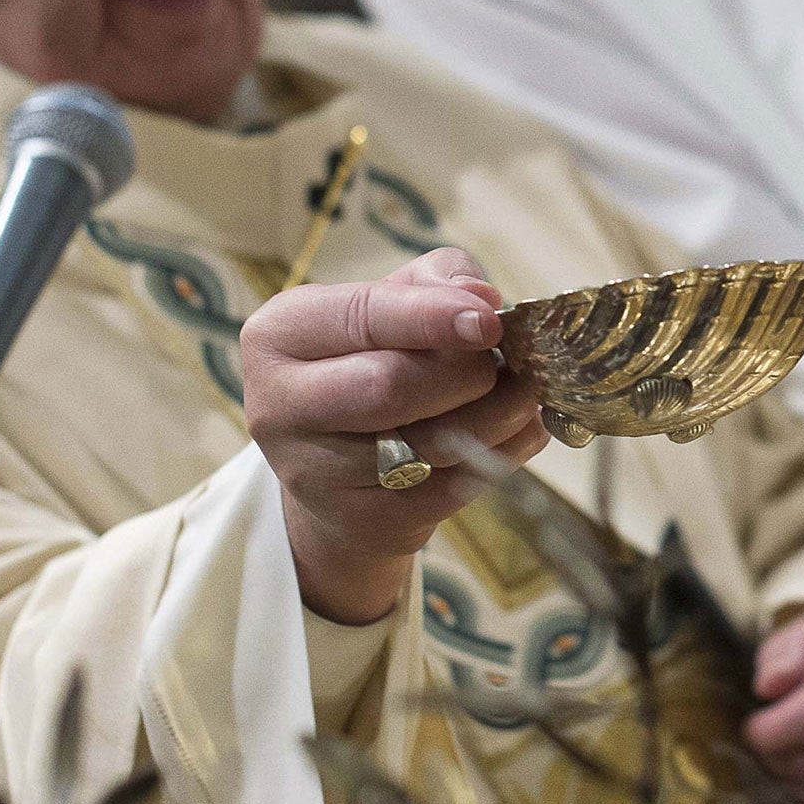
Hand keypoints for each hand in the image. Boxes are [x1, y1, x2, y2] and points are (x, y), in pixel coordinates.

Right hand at [240, 247, 548, 624]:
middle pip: (390, 387)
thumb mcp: (393, 299)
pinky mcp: (359, 522)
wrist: (342, 466)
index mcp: (279, 334)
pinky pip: (450, 489)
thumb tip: (480, 297)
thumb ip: (437, 281)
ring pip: (431, 442)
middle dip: (466, 371)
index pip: (362, 317)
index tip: (489, 320)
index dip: (432, 317)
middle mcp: (279, 406)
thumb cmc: (373, 359)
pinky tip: (514, 430)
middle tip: (506, 360)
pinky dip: (500, 454)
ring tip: (523, 390)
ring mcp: (313, 474)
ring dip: (498, 413)